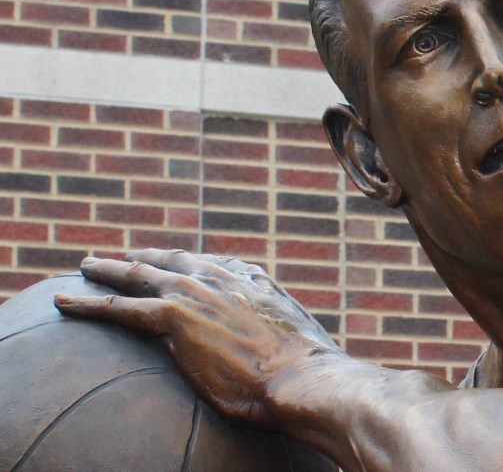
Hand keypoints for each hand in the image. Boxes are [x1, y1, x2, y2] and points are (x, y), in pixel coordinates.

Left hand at [54, 248, 341, 426]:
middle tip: (123, 257)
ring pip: (138, 274)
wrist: (303, 377)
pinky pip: (118, 307)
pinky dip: (88, 303)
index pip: (211, 263)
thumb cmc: (305, 372)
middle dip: (145, 257)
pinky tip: (65, 302)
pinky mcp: (173, 317)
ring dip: (108, 269)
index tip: (174, 265)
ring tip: (86, 266)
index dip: (188, 264)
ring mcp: (196, 292)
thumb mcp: (291, 337)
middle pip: (171, 259)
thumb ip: (271, 328)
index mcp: (252, 279)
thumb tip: (271, 345)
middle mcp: (222, 276)